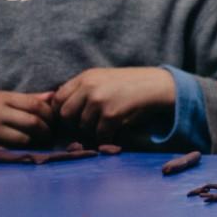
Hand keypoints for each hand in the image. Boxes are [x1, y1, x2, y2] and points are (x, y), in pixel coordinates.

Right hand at [0, 90, 54, 147]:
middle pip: (33, 123)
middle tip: (50, 135)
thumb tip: (53, 96)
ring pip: (24, 140)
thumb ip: (25, 98)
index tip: (54, 120)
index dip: (50, 113)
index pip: (35, 104)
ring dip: (36, 143)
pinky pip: (10, 152)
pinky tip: (24, 151)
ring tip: (39, 143)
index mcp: (1, 98)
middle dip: (47, 130)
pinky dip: (21, 152)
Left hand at [52, 67, 175, 143]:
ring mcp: (99, 101)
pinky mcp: (111, 115)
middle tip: (87, 126)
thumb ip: (83, 89)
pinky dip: (106, 138)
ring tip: (105, 127)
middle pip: (65, 114)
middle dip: (74, 124)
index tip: (72, 118)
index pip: (57, 98)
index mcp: (86, 77)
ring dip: (93, 131)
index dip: (61, 111)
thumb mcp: (104, 78)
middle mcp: (89, 87)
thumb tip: (60, 107)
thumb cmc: (132, 84)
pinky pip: (99, 134)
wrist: (158, 85)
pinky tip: (113, 134)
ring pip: (83, 126)